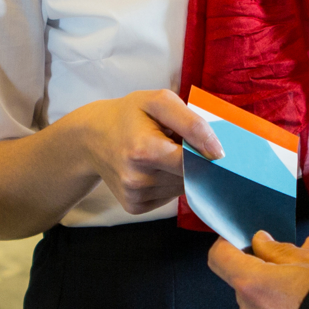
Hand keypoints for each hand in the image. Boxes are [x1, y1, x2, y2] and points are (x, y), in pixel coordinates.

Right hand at [66, 89, 222, 214]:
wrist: (90, 137)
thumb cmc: (129, 115)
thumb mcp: (159, 102)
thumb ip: (192, 123)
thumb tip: (218, 152)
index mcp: (143, 150)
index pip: (193, 161)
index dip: (204, 152)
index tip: (205, 144)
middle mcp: (137, 178)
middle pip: (190, 176)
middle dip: (193, 161)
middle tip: (176, 142)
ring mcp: (134, 195)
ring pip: (182, 188)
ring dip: (181, 172)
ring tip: (162, 153)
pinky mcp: (134, 206)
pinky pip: (169, 197)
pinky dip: (169, 183)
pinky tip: (155, 168)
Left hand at [207, 231, 308, 308]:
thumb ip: (278, 249)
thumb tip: (262, 242)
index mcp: (252, 284)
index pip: (219, 257)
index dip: (228, 243)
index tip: (242, 239)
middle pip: (243, 281)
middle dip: (264, 269)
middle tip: (293, 262)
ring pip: (259, 301)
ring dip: (276, 290)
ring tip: (308, 285)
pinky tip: (308, 306)